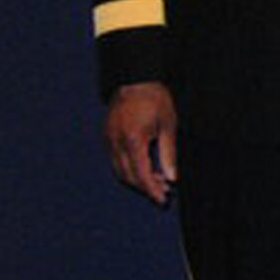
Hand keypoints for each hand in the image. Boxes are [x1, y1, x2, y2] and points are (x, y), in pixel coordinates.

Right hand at [104, 81, 177, 204]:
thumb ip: (169, 153)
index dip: (152, 190)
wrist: (135, 78)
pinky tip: (144, 166)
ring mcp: (109, 139)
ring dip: (136, 179)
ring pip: (119, 170)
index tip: (162, 200)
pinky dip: (128, 168)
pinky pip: (115, 159)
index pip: (141, 175)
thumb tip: (172, 177)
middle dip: (145, 187)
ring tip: (157, 179)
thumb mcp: (168, 125)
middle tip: (164, 190)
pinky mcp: (107, 135)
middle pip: (128, 176)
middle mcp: (116, 143)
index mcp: (133, 140)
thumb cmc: (155, 99)